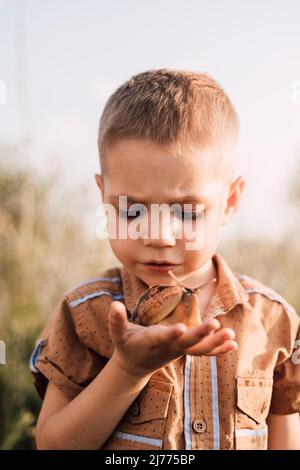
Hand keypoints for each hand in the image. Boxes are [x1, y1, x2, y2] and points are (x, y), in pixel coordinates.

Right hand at [108, 301, 236, 378]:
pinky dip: (218, 350)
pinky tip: (234, 344)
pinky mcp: (185, 352)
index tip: (181, 329)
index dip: (171, 334)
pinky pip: (204, 353)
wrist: (135, 366)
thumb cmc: (127, 345)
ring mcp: (179, 351)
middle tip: (215, 325)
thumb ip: (116, 321)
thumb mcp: (118, 335)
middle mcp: (168, 347)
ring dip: (215, 343)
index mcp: (151, 342)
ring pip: (199, 350)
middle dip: (200, 334)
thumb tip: (113, 304)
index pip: (161, 337)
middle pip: (186, 343)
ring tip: (231, 334)